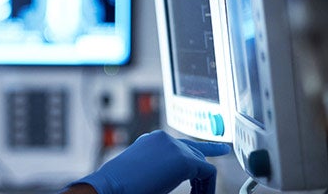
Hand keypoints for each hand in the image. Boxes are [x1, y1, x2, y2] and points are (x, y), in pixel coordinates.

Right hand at [68, 130, 230, 193]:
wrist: (111, 185)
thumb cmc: (121, 184)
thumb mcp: (143, 171)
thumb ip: (160, 167)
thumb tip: (170, 175)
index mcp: (151, 140)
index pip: (180, 144)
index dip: (199, 151)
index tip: (215, 152)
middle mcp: (163, 138)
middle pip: (195, 152)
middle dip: (203, 171)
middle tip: (205, 188)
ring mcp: (174, 146)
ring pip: (202, 163)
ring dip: (203, 183)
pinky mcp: (184, 159)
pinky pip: (208, 172)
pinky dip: (207, 187)